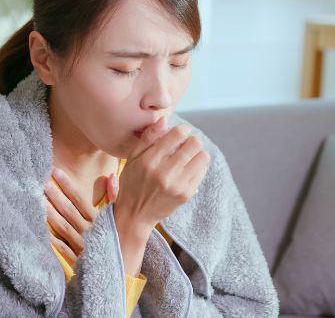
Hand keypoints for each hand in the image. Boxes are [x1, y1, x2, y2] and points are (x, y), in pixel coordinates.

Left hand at [44, 168, 118, 264]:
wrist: (120, 267)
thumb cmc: (118, 238)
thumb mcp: (119, 215)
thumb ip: (115, 195)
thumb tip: (111, 175)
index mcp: (99, 219)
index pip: (79, 198)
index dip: (67, 185)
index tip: (56, 171)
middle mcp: (89, 230)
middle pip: (68, 210)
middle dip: (55, 195)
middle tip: (41, 182)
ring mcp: (82, 244)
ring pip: (63, 226)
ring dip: (50, 213)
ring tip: (38, 200)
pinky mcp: (78, 258)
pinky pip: (62, 248)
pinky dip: (52, 239)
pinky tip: (41, 229)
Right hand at [113, 115, 210, 232]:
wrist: (135, 216)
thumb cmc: (132, 183)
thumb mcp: (132, 159)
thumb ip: (148, 138)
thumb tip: (164, 119)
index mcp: (149, 161)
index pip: (177, 134)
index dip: (183, 129)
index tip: (181, 131)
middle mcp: (164, 173)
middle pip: (194, 144)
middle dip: (192, 140)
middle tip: (186, 144)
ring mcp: (177, 185)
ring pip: (202, 157)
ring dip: (197, 152)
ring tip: (189, 156)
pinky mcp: (186, 194)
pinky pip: (202, 171)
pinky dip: (198, 166)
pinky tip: (188, 169)